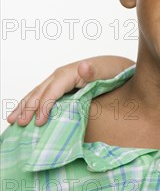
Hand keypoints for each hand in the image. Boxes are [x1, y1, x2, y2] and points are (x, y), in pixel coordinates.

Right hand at [7, 56, 133, 126]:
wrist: (116, 67)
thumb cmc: (111, 71)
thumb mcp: (105, 71)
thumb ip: (93, 71)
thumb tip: (83, 66)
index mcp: (68, 74)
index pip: (51, 92)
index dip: (43, 107)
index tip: (38, 122)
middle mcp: (59, 76)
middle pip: (39, 93)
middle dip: (27, 108)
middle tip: (18, 124)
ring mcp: (58, 80)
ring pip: (36, 94)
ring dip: (24, 107)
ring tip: (12, 120)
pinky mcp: (60, 86)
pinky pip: (42, 95)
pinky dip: (31, 104)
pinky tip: (24, 114)